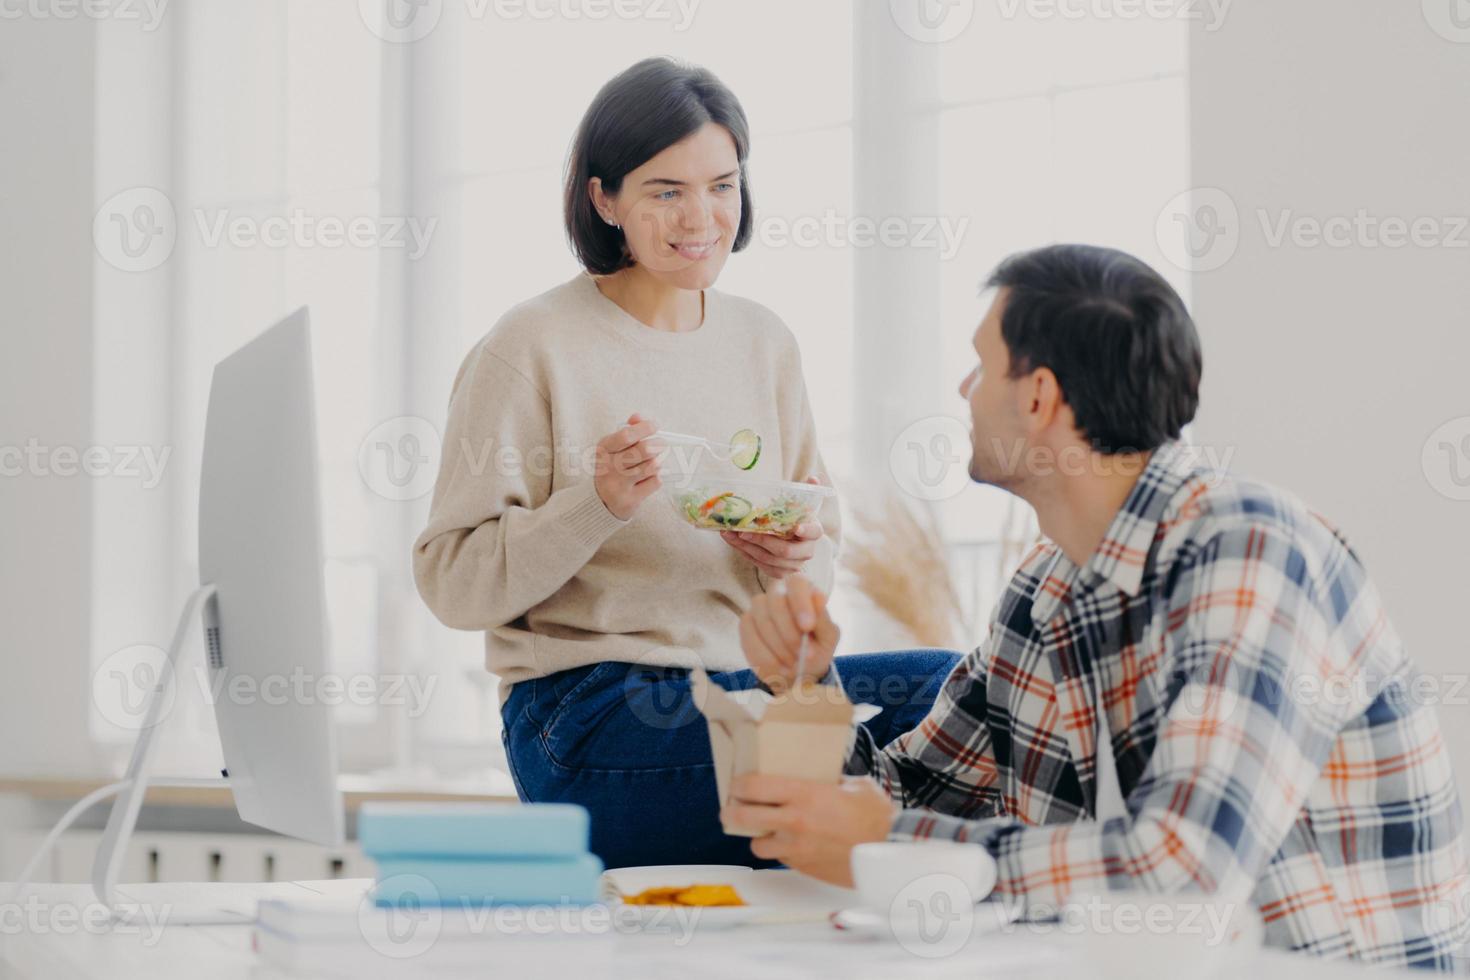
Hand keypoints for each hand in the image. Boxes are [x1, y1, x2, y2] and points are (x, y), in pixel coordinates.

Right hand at [594, 413, 662, 520]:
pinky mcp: (630, 500)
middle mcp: (608, 468)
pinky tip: (647, 479)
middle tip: (661, 443)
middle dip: (657, 444)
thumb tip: (638, 417)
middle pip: (642, 451)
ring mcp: (619, 486)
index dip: (644, 428)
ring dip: (656, 462)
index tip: (655, 425)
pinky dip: (655, 478)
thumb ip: (626, 430)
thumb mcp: (612, 448)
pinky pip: (654, 482)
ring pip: (651, 466)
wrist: (598, 501)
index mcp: (603, 450)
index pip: (625, 436)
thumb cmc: (611, 468)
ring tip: (652, 462)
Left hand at [720, 477, 825, 579]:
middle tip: (744, 532)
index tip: (796, 528)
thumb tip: (813, 478)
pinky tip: (733, 541)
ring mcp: (793, 565)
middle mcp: (806, 552)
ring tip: (730, 534)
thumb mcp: (799, 503)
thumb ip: (808, 490)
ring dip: (747, 547)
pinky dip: (744, 553)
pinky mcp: (779, 572)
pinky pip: (760, 565)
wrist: (788, 537)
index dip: (806, 531)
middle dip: (762, 541)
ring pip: (768, 560)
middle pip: (785, 551)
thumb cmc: (792, 517)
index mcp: (814, 532)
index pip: (814, 532)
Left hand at [721, 774, 895, 887]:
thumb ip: (827, 782)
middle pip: (742, 817)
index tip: (737, 784)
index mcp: (804, 794)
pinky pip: (781, 858)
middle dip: (731, 811)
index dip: (738, 785)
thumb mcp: (853, 785)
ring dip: (758, 836)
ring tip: (765, 829)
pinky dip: (781, 851)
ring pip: (757, 844)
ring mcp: (797, 847)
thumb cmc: (876, 816)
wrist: (891, 850)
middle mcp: (794, 821)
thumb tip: (816, 778)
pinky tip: (792, 843)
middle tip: (732, 807)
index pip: (753, 787)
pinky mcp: (804, 867)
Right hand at [738, 574, 839, 690]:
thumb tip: (819, 597)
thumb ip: (823, 619)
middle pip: (775, 600)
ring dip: (779, 647)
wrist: (800, 671)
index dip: (800, 603)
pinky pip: (749, 637)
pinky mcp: (746, 624)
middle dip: (789, 630)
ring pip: (762, 619)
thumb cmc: (817, 648)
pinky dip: (765, 656)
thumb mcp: (828, 637)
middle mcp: (778, 593)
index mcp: (803, 590)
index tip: (807, 627)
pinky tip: (778, 666)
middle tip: (802, 654)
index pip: (796, 583)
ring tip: (793, 663)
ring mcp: (759, 607)